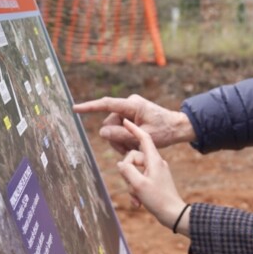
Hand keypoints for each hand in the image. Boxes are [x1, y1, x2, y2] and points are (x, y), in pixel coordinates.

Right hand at [74, 94, 195, 154]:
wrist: (177, 128)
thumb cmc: (165, 131)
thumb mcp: (144, 137)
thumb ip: (122, 135)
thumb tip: (101, 132)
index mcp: (133, 105)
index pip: (106, 104)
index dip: (89, 107)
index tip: (75, 108)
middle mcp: (129, 104)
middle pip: (109, 123)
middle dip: (115, 137)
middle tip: (128, 149)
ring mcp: (130, 109)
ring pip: (113, 128)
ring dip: (119, 140)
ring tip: (132, 149)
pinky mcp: (131, 115)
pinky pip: (119, 128)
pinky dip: (123, 138)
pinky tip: (131, 146)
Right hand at [117, 120, 187, 233]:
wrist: (174, 214)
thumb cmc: (159, 199)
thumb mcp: (139, 185)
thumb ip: (127, 171)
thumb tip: (120, 163)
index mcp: (154, 159)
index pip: (143, 138)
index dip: (133, 129)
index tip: (125, 120)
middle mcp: (155, 162)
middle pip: (133, 158)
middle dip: (128, 173)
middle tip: (133, 188)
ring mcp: (155, 171)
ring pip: (134, 171)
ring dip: (132, 185)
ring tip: (137, 198)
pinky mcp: (154, 180)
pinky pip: (139, 180)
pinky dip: (136, 190)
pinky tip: (138, 203)